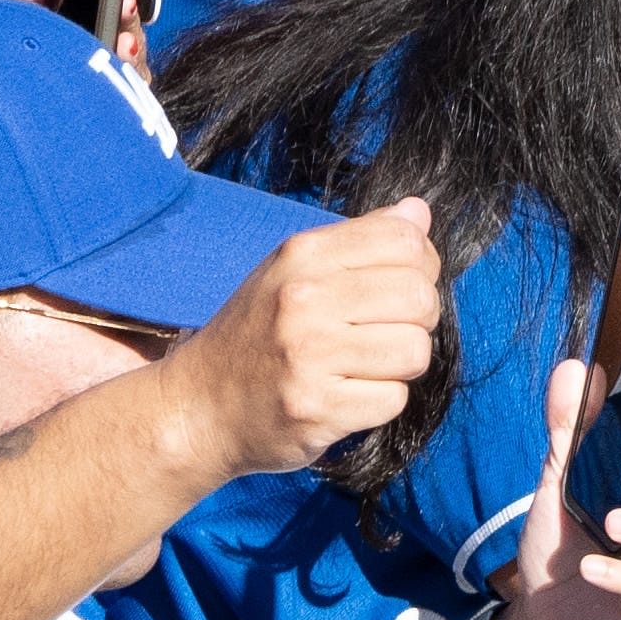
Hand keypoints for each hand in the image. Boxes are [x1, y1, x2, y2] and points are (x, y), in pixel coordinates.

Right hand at [162, 196, 437, 476]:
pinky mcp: (318, 407)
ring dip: (402, 364)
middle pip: (420, 296)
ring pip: (415, 350)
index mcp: (301, 255)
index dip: (422, 267)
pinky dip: (380, 402)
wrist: (198, 406)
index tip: (398, 287)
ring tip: (365, 365)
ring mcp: (308, 354)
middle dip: (418, 320)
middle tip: (384, 333)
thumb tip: (419, 212)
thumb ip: (359, 241)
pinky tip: (347, 396)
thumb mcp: (293, 271)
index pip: (405, 241)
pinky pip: (395, 399)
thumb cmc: (257, 334)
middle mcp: (303, 298)